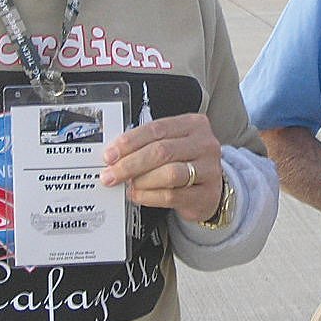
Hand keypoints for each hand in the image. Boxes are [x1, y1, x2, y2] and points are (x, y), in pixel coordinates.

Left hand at [100, 113, 222, 221]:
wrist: (210, 189)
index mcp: (193, 124)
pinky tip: (138, 195)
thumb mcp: (173, 145)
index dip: (130, 142)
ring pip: (169, 173)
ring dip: (141, 180)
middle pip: (161, 151)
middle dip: (130, 163)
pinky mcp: (206, 195)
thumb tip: (115, 155)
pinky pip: (172, 195)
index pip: (157, 129)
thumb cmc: (186, 162)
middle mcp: (204, 144)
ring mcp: (209, 170)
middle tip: (111, 174)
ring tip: (128, 184)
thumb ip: (148, 144)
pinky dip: (149, 196)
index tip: (110, 154)